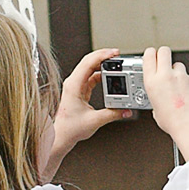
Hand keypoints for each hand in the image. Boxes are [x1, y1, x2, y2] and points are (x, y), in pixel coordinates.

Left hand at [44, 48, 129, 180]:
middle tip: (117, 55)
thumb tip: (126, 110)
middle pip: (89, 61)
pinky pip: (91, 76)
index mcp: (74, 86)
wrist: (62, 135)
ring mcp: (76, 85)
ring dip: (102, 64)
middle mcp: (73, 83)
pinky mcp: (79, 90)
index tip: (114, 53)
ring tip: (115, 63)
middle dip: (104, 56)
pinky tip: (109, 75)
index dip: (102, 55)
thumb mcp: (95, 120)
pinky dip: (101, 73)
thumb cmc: (71, 128)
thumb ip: (113, 114)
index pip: (88, 63)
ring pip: (90, 67)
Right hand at [142, 46, 188, 160]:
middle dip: (163, 54)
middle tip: (164, 61)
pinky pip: (188, 77)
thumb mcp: (153, 106)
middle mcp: (165, 76)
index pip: (149, 55)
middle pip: (164, 50)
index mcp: (152, 82)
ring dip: (177, 72)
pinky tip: (186, 94)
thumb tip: (158, 91)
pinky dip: (187, 83)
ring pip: (178, 64)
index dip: (151, 53)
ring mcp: (181, 77)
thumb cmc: (171, 121)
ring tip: (177, 86)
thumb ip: (155, 93)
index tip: (152, 56)